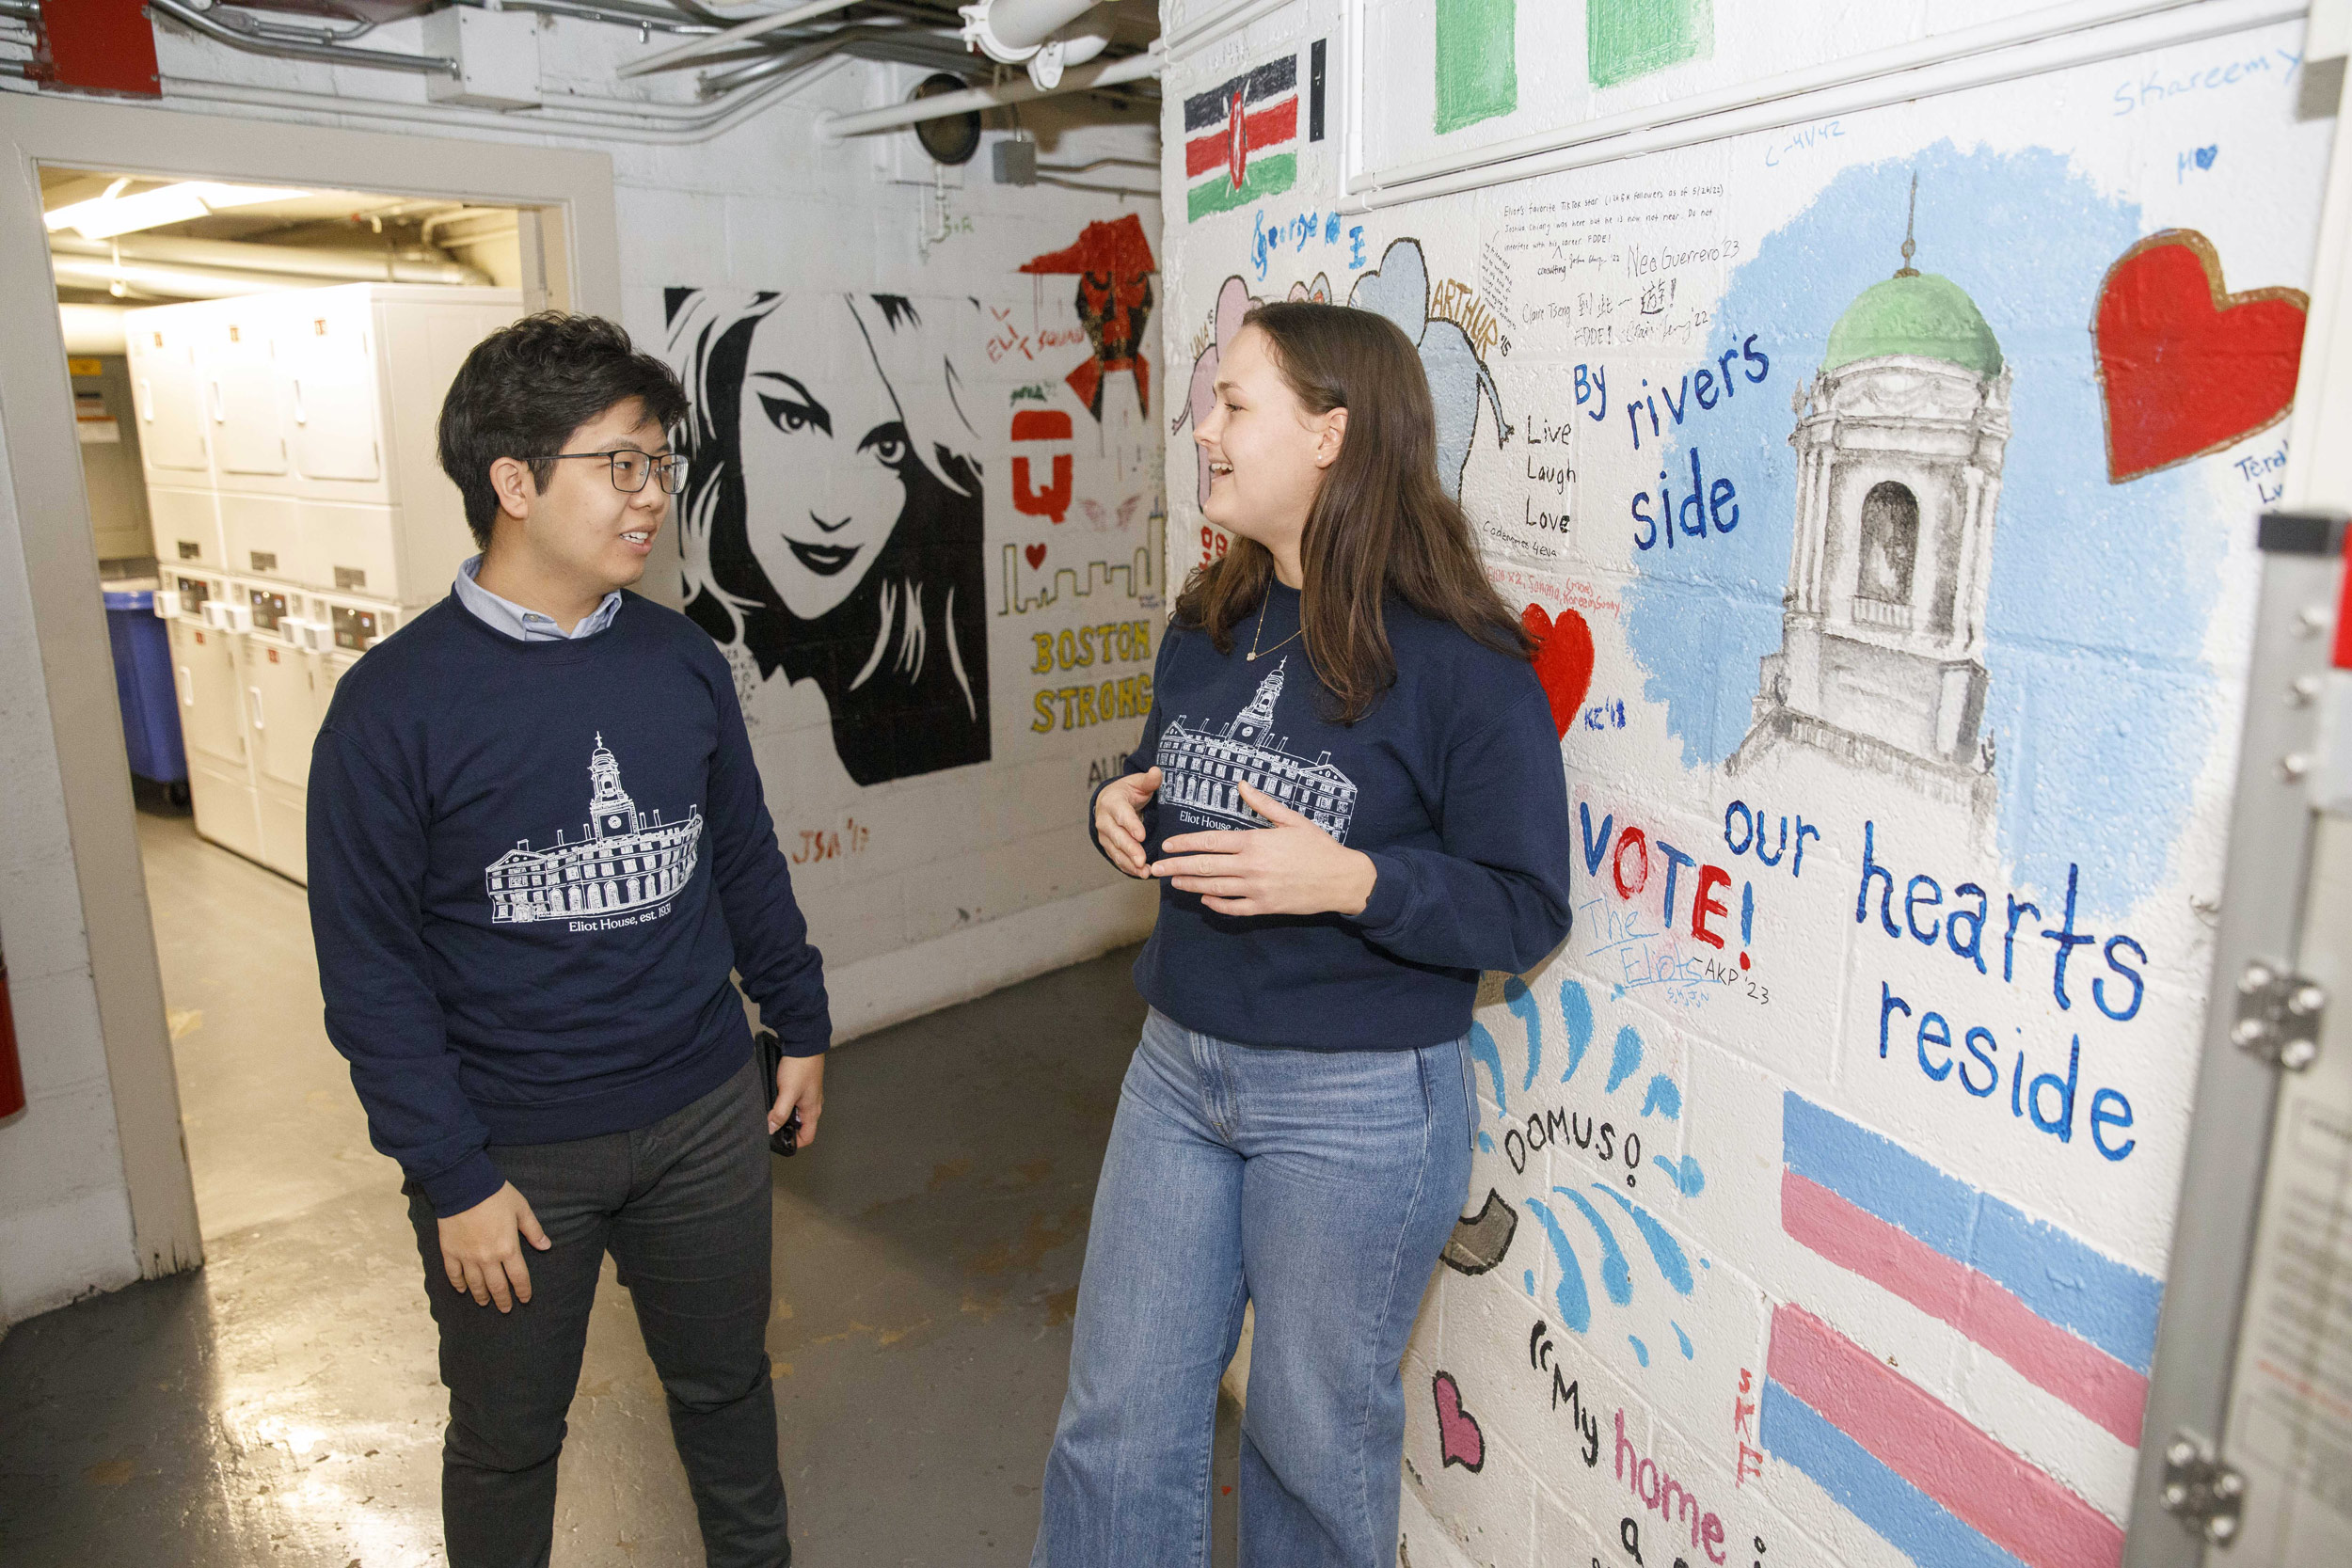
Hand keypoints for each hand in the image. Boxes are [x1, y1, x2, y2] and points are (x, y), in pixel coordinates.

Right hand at [437, 1181, 551, 1312]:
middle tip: (505, 1309)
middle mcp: (487, 1258)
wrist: (463, 1186)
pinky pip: (454, 1274)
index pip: (518, 1277)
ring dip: (481, 1296)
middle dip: (503, 1300)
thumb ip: (533, 1230)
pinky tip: (462, 1290)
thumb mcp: (521, 1209)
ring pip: (475, 1284)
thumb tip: (546, 1246)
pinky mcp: (450, 1252)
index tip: (525, 1299)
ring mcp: (467, 1257)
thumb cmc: (496, 1195)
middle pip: (497, 1286)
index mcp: (508, 1248)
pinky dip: (458, 1284)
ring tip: (485, 1303)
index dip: (523, 1291)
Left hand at [771, 1050, 824, 1149]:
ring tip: (769, 1111)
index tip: (779, 1140)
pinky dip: (783, 1103)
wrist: (804, 1043)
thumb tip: (771, 1129)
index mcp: (812, 1110)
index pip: (807, 1137)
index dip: (794, 1142)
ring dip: (783, 1115)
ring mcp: (808, 1095)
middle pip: (801, 1126)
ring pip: (795, 1113)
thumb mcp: (787, 1093)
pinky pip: (793, 1102)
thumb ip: (779, 1113)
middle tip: (770, 1125)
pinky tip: (773, 1098)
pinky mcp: (802, 1085)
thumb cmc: (800, 1067)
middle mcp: (813, 1105)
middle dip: (785, 1129)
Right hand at [1094, 766, 1162, 877]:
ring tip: (1144, 872)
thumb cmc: (1127, 792)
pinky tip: (1140, 874)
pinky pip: (1117, 859)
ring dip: (1129, 863)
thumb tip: (1157, 772)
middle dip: (1130, 850)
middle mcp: (1105, 820)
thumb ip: (1148, 780)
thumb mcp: (1138, 783)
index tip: (1142, 836)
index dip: (1131, 826)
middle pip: (1117, 837)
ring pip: (1116, 851)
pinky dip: (1128, 867)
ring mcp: (1105, 835)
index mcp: (1112, 803)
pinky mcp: (1108, 846)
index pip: (1122, 815)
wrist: (1110, 801)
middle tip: (1142, 861)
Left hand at [1151, 782, 1378, 917]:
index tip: (1167, 845)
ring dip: (1190, 885)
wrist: (1342, 879)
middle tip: (1154, 869)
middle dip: (1176, 867)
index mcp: (1255, 842)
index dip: (1185, 843)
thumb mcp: (1292, 819)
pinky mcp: (1265, 907)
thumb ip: (1263, 804)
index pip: (1210, 842)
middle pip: (1205, 866)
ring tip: (1172, 883)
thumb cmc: (1318, 846)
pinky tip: (1204, 900)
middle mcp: (1252, 866)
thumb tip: (1241, 784)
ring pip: (1214, 888)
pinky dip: (1217, 905)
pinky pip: (1234, 908)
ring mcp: (1257, 889)